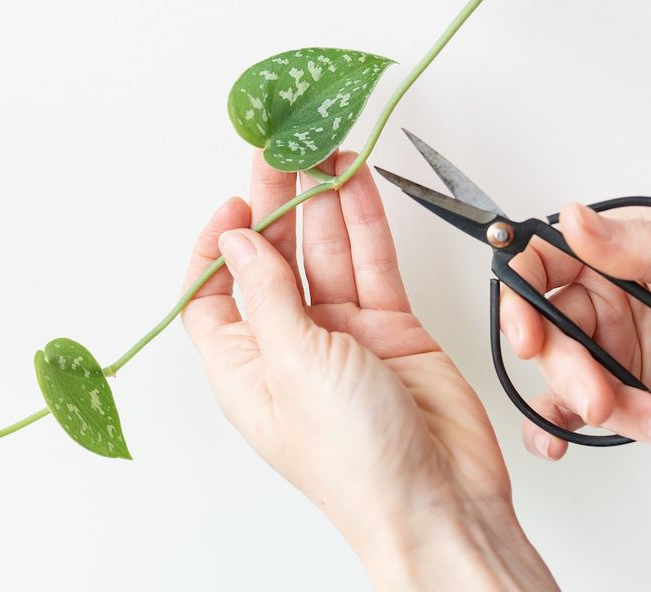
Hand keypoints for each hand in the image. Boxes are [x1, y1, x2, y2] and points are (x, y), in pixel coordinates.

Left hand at [181, 151, 555, 589]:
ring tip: (321, 148)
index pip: (211, 294)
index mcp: (244, 368)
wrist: (440, 502)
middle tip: (280, 149)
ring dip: (322, 201)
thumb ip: (267, 294)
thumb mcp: (294, 364)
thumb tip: (237, 240)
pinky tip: (356, 180)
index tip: (233, 204)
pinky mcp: (392, 330)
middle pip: (272, 261)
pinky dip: (366, 222)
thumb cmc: (357, 462)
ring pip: (325, 254)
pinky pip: (372, 264)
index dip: (216, 246)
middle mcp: (289, 348)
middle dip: (274, 204)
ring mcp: (343, 337)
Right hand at [500, 202, 650, 502]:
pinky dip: (556, 430)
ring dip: (598, 408)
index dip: (520, 292)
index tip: (528, 330)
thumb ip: (643, 249)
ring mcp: (612, 352)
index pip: (542, 260)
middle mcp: (607, 301)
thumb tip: (575, 219)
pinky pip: (570, 413)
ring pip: (562, 378)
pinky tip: (559, 444)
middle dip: (566, 370)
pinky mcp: (623, 397)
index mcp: (621, 255)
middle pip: (546, 329)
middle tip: (599, 398)